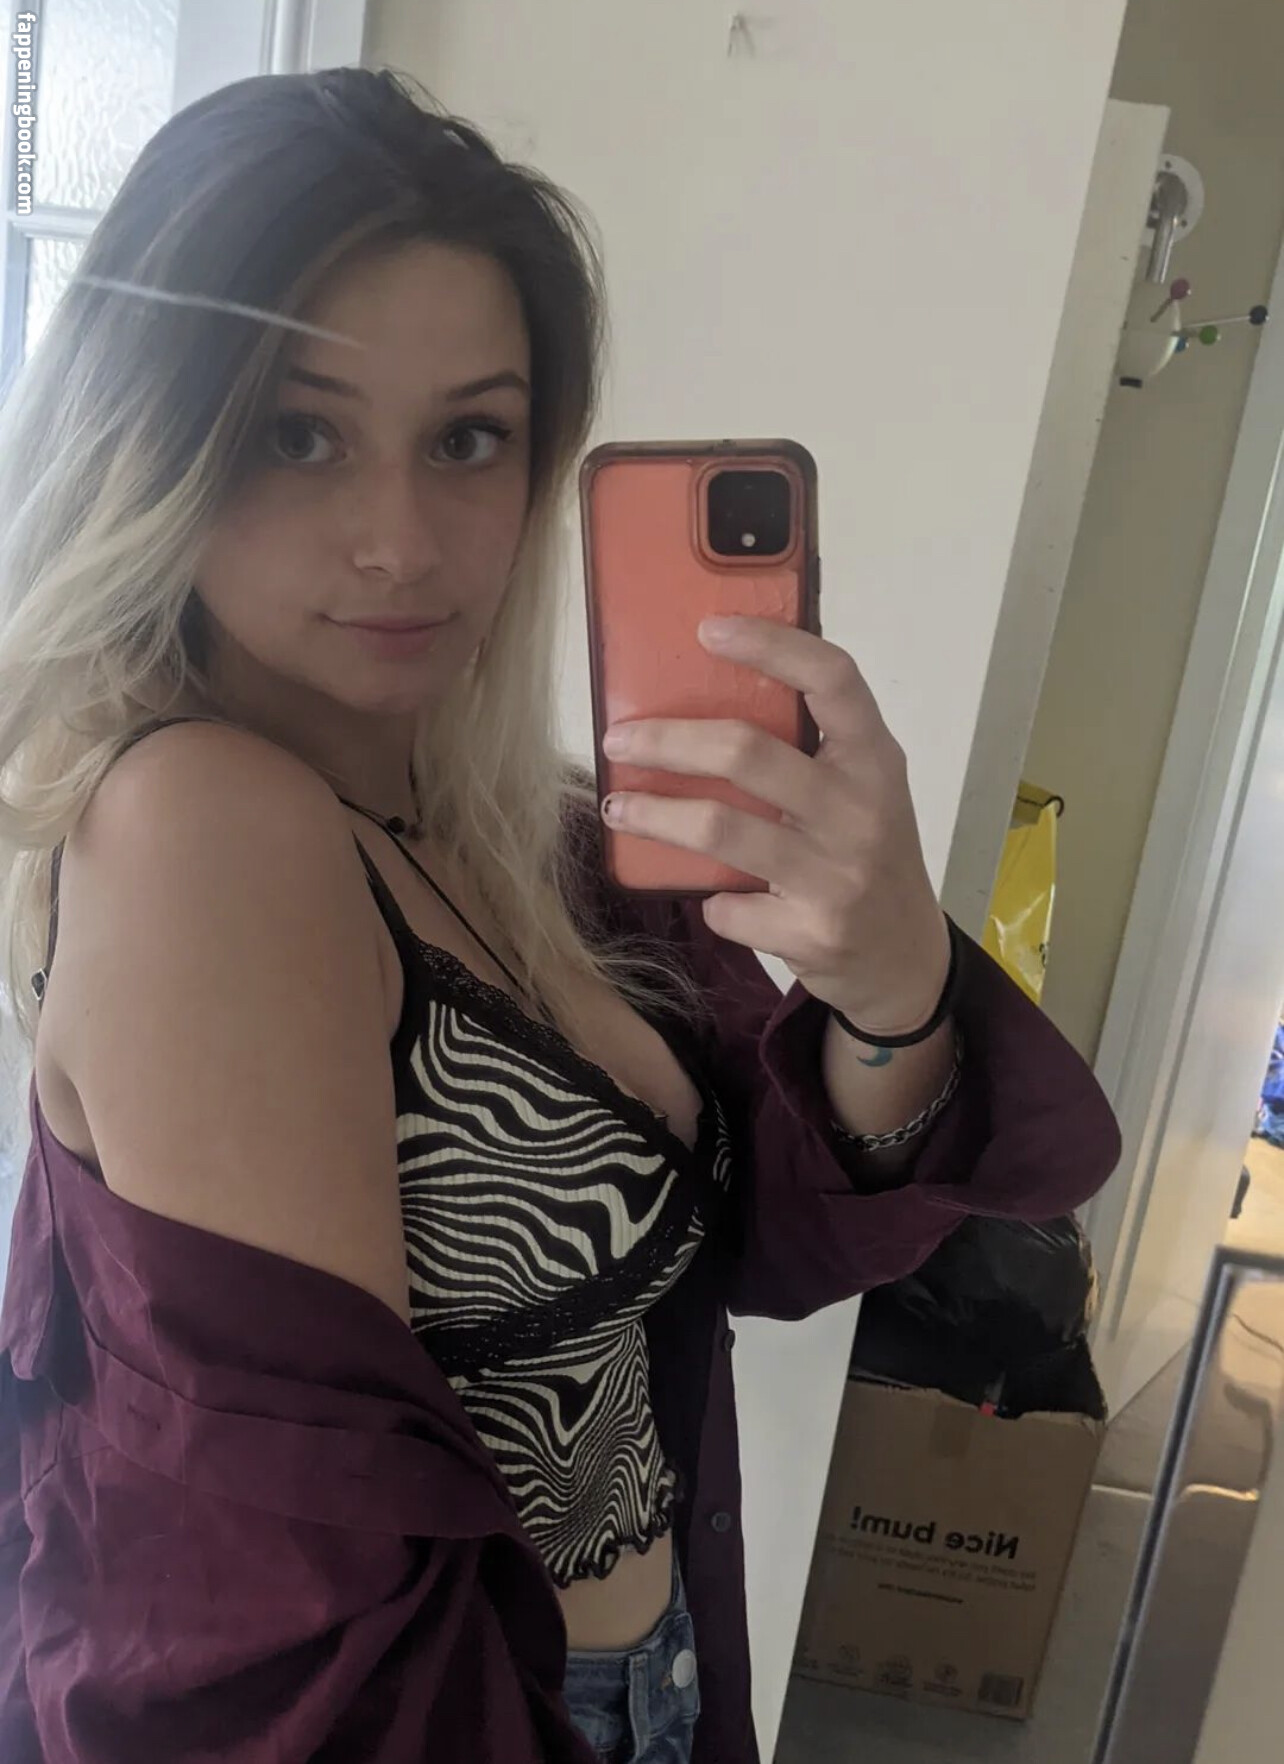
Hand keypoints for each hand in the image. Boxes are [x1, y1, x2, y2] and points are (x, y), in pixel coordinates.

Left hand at [600, 614, 950, 1036]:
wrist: (906, 960)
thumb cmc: (869, 857)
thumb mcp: (863, 791)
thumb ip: (812, 750)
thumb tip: (707, 696)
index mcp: (874, 759)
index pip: (832, 678)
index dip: (770, 645)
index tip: (708, 628)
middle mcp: (861, 809)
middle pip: (746, 751)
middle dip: (668, 739)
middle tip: (620, 737)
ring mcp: (838, 874)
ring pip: (719, 827)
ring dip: (654, 814)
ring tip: (618, 805)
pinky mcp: (812, 931)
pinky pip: (727, 905)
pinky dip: (707, 900)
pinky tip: (710, 896)